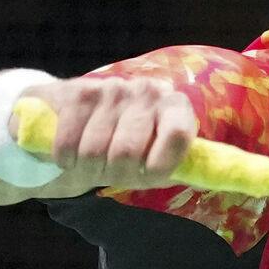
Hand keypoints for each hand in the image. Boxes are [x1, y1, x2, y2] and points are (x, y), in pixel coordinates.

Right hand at [14, 76, 197, 188]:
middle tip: (108, 173)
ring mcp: (113, 88)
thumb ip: (175, 167)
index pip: (178, 135)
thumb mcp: (154, 159)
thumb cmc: (123, 144)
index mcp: (176, 107)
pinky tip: (68, 155)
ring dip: (86, 169)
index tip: (146, 176)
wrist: (72, 117)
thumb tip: (204, 180)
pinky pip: (68, 142)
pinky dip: (64, 158)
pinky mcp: (77, 91)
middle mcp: (148, 91)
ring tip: (88, 164)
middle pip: (128, 153)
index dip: (160, 165)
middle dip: (113, 174)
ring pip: (94, 151)